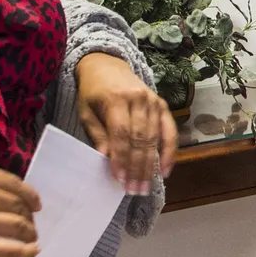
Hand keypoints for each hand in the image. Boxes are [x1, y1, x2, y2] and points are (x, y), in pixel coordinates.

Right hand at [0, 162, 40, 256]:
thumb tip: (2, 195)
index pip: (15, 184)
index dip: (30, 197)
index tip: (36, 205)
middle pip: (19, 207)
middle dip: (29, 218)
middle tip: (30, 226)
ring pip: (18, 227)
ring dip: (29, 234)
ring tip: (31, 239)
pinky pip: (9, 250)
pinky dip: (25, 252)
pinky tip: (30, 251)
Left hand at [75, 52, 175, 192]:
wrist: (107, 65)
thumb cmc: (92, 92)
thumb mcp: (86, 111)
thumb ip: (97, 134)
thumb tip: (105, 158)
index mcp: (115, 99)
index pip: (121, 133)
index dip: (121, 157)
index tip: (120, 179)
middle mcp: (138, 98)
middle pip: (140, 138)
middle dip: (138, 167)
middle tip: (134, 190)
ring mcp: (153, 101)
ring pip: (154, 137)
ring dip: (151, 164)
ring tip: (145, 186)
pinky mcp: (161, 104)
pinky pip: (169, 130)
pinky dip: (169, 151)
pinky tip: (165, 169)